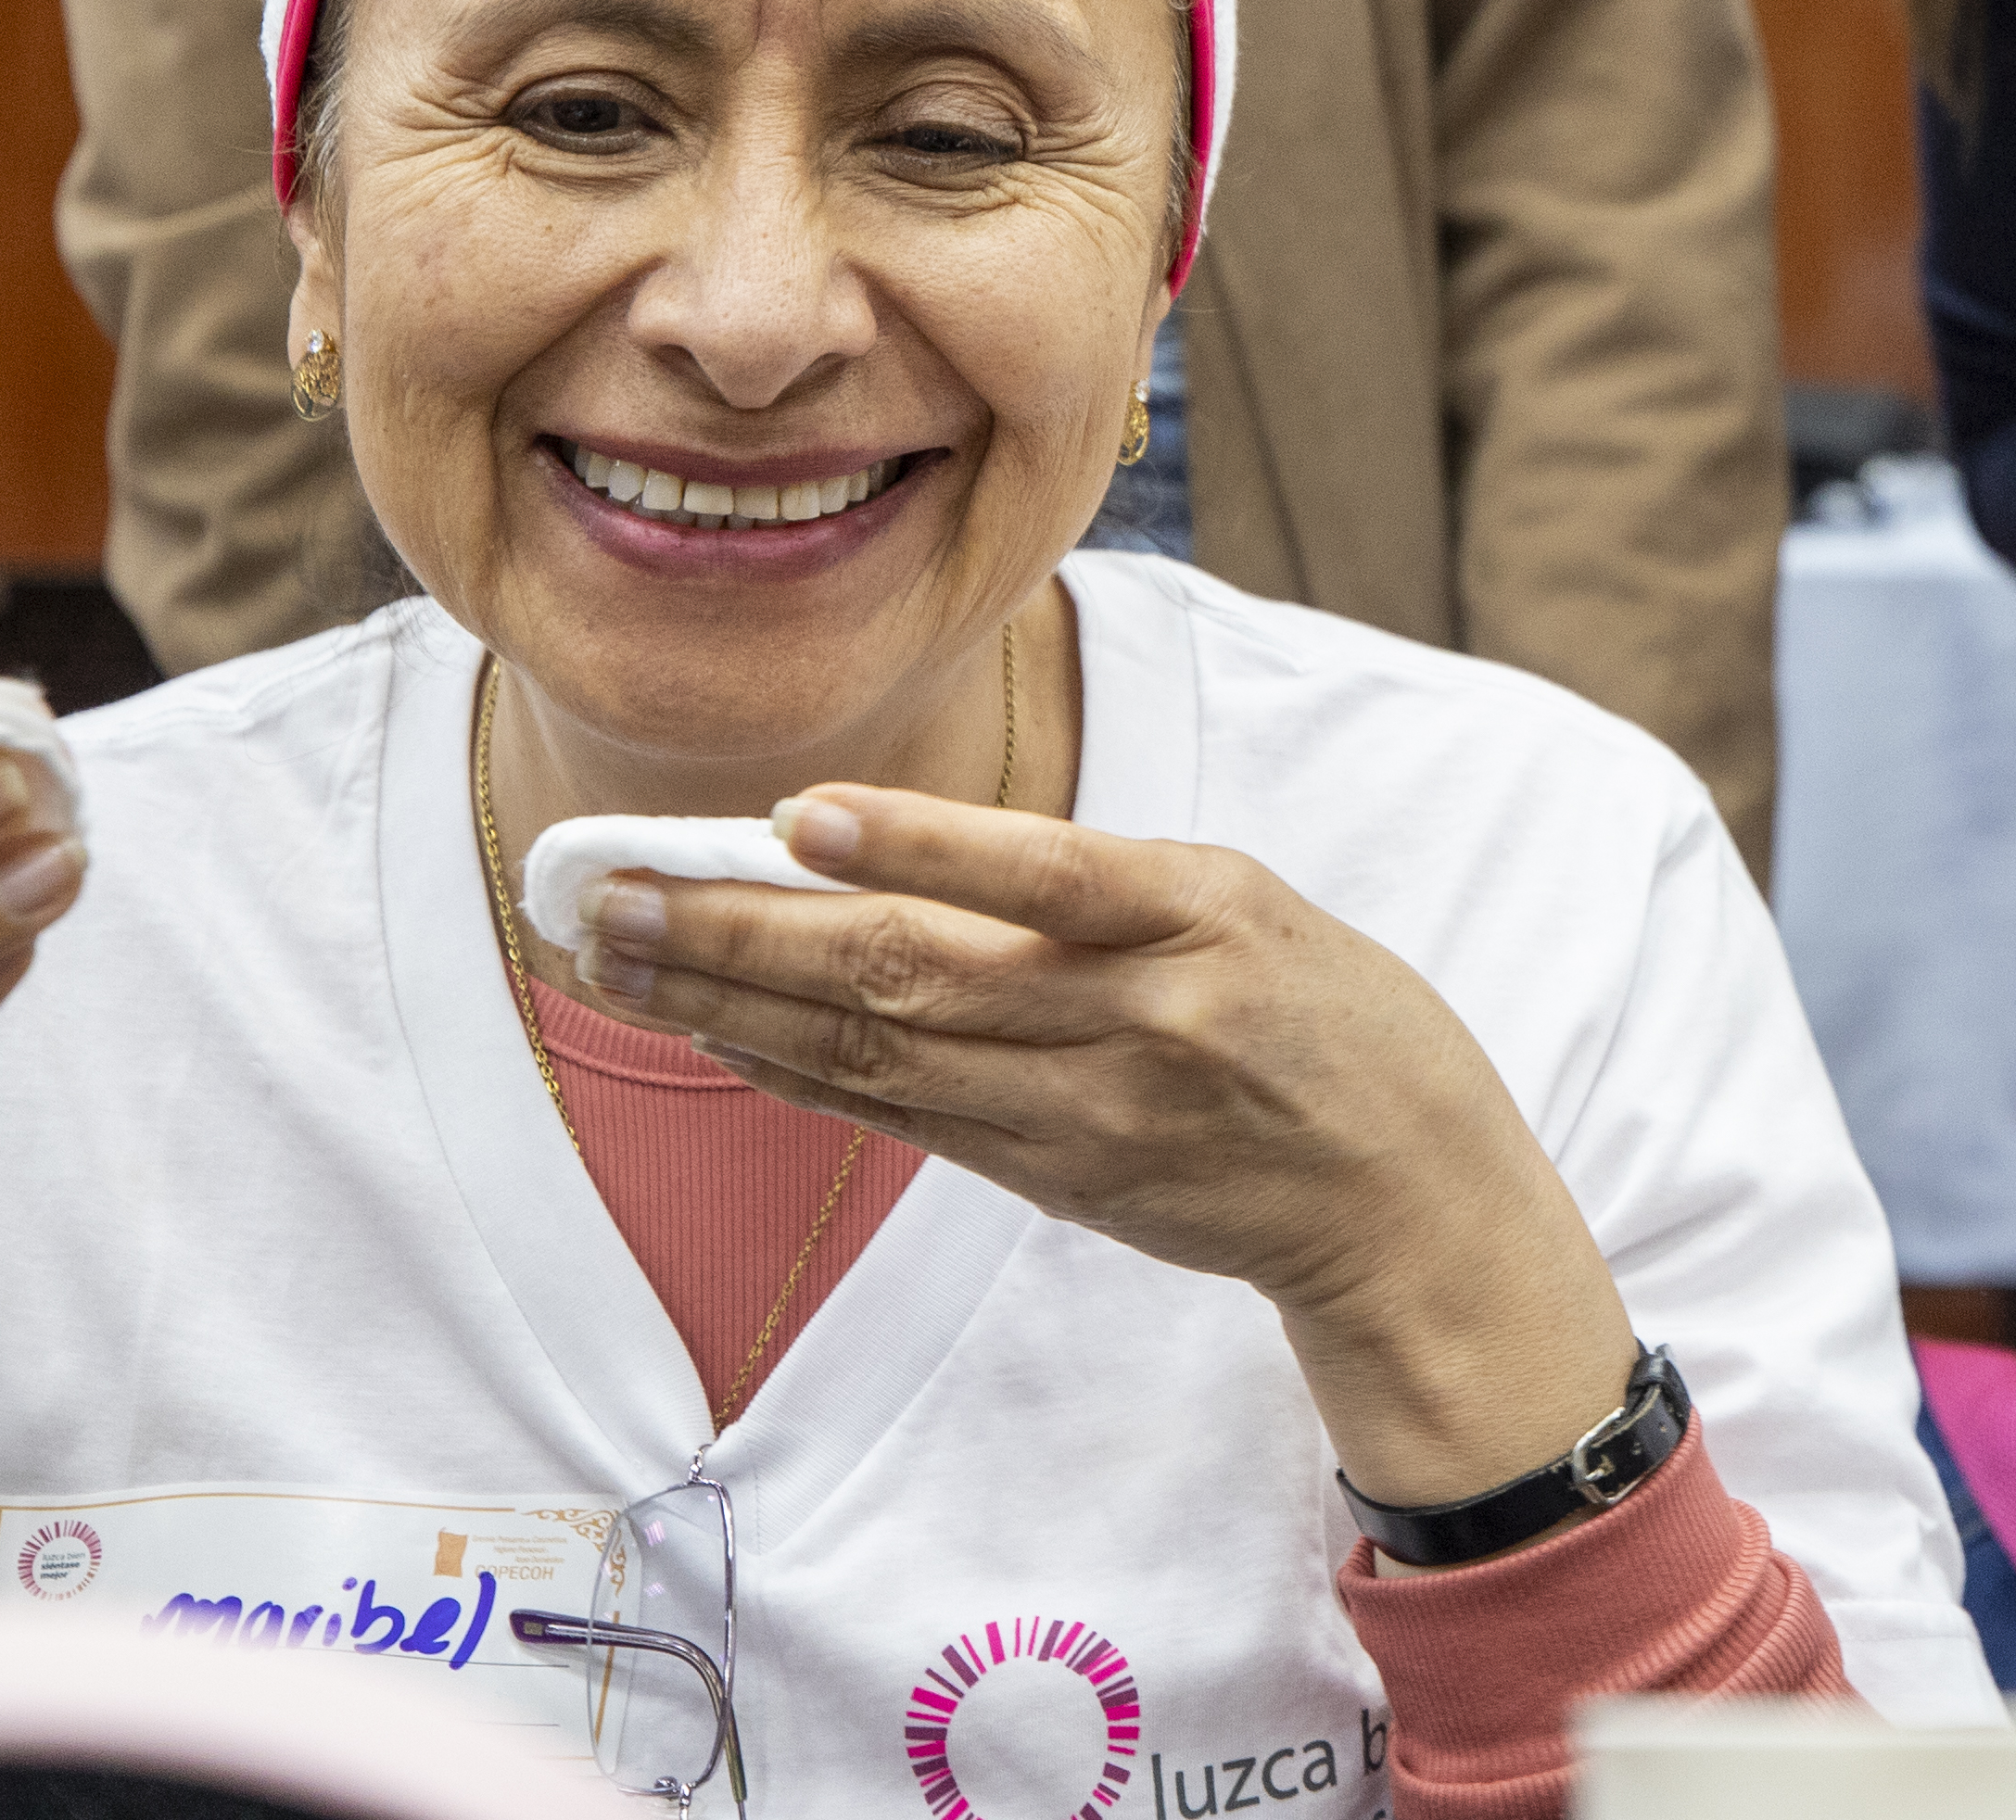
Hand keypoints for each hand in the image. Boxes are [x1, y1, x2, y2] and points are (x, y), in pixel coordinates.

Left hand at [566, 788, 1633, 1508]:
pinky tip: (719, 1034)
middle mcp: (1139, 1020)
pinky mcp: (1056, 1179)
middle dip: (747, 932)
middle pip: (916, 972)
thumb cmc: (1333, 1019)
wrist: (1405, 1199)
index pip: (1040, 872)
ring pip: (881, 1053)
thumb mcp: (1248, 903)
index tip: (789, 817)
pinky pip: (903, 1120)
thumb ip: (1096, 884)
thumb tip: (899, 849)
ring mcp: (1089, 1115)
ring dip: (733, 1004)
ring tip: (619, 954)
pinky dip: (800, 1074)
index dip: (911, 844)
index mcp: (1202, 917)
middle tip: (611, 892)